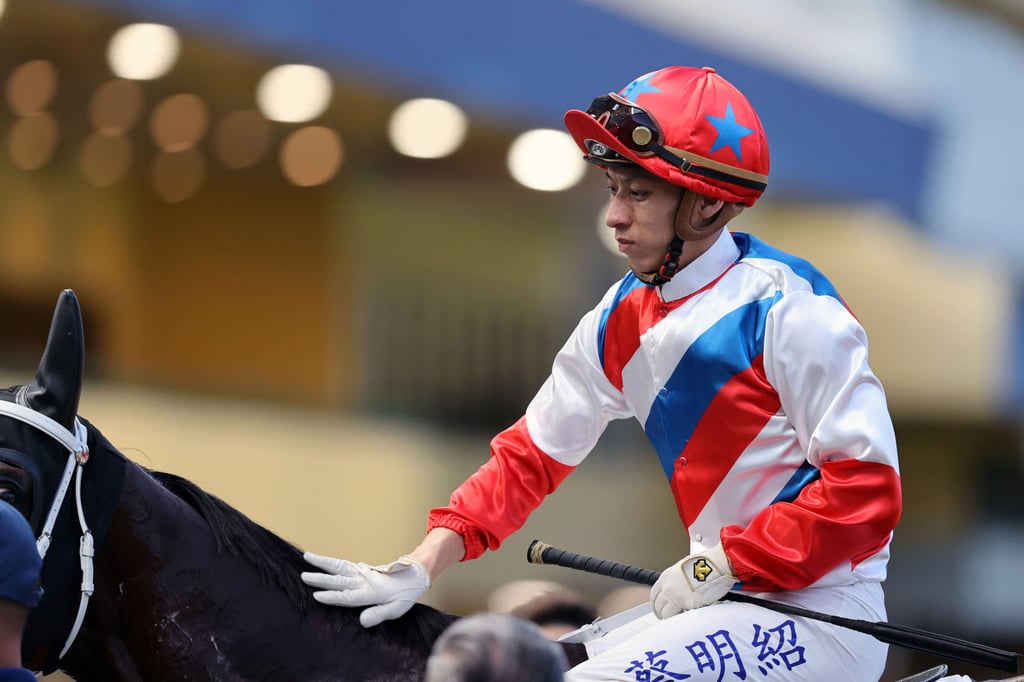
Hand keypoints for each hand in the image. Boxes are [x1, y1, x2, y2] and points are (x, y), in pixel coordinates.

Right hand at [301, 552, 430, 626]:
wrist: (415, 575)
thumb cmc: (405, 595)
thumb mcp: (396, 609)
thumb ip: (378, 615)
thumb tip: (362, 621)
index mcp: (370, 593)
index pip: (347, 596)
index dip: (332, 597)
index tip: (316, 595)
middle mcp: (363, 581)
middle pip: (339, 580)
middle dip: (321, 579)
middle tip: (303, 577)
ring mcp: (362, 573)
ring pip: (339, 567)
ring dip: (323, 562)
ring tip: (306, 557)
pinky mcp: (362, 569)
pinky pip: (344, 564)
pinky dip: (331, 561)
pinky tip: (320, 560)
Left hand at [650, 543, 737, 618]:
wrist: (717, 564)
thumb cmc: (706, 563)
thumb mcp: (684, 568)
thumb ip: (678, 579)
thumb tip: (680, 586)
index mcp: (666, 577)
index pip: (653, 594)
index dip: (655, 603)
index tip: (658, 608)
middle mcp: (668, 587)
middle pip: (657, 606)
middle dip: (661, 613)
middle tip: (666, 617)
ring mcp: (676, 597)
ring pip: (666, 614)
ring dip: (671, 618)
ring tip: (677, 620)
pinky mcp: (688, 605)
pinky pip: (682, 617)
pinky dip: (684, 619)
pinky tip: (689, 617)